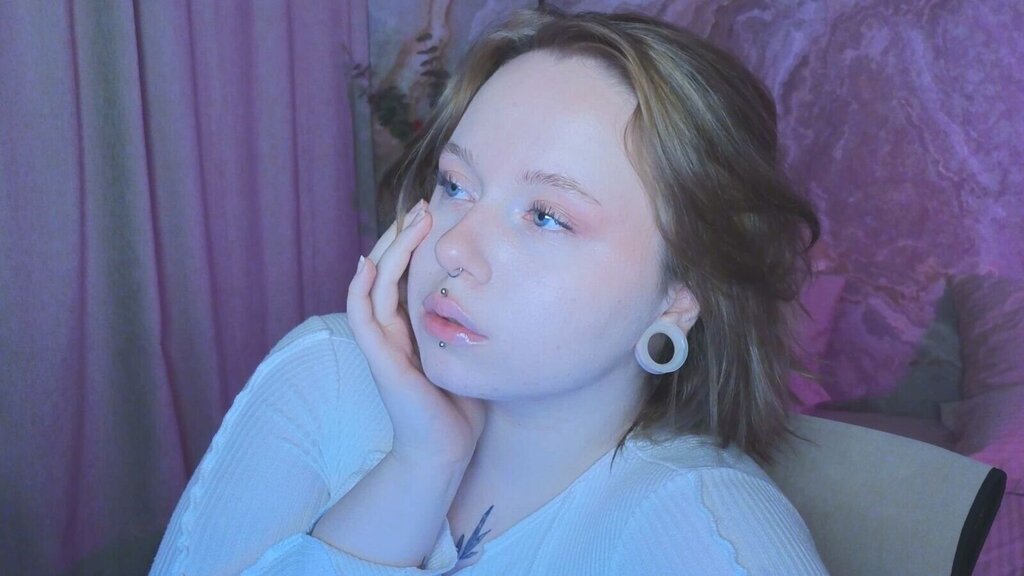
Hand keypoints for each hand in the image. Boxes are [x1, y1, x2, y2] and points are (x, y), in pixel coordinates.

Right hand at [347, 199, 485, 464]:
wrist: (445, 450)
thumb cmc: (461, 408)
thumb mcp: (471, 354)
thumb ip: (474, 327)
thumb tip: (505, 295)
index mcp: (412, 328)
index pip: (406, 274)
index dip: (415, 244)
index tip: (436, 215)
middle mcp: (393, 330)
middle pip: (387, 270)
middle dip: (402, 236)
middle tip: (422, 206)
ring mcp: (382, 343)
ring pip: (374, 284)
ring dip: (388, 249)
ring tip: (410, 221)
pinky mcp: (379, 357)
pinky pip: (361, 314)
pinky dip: (360, 287)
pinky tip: (369, 262)